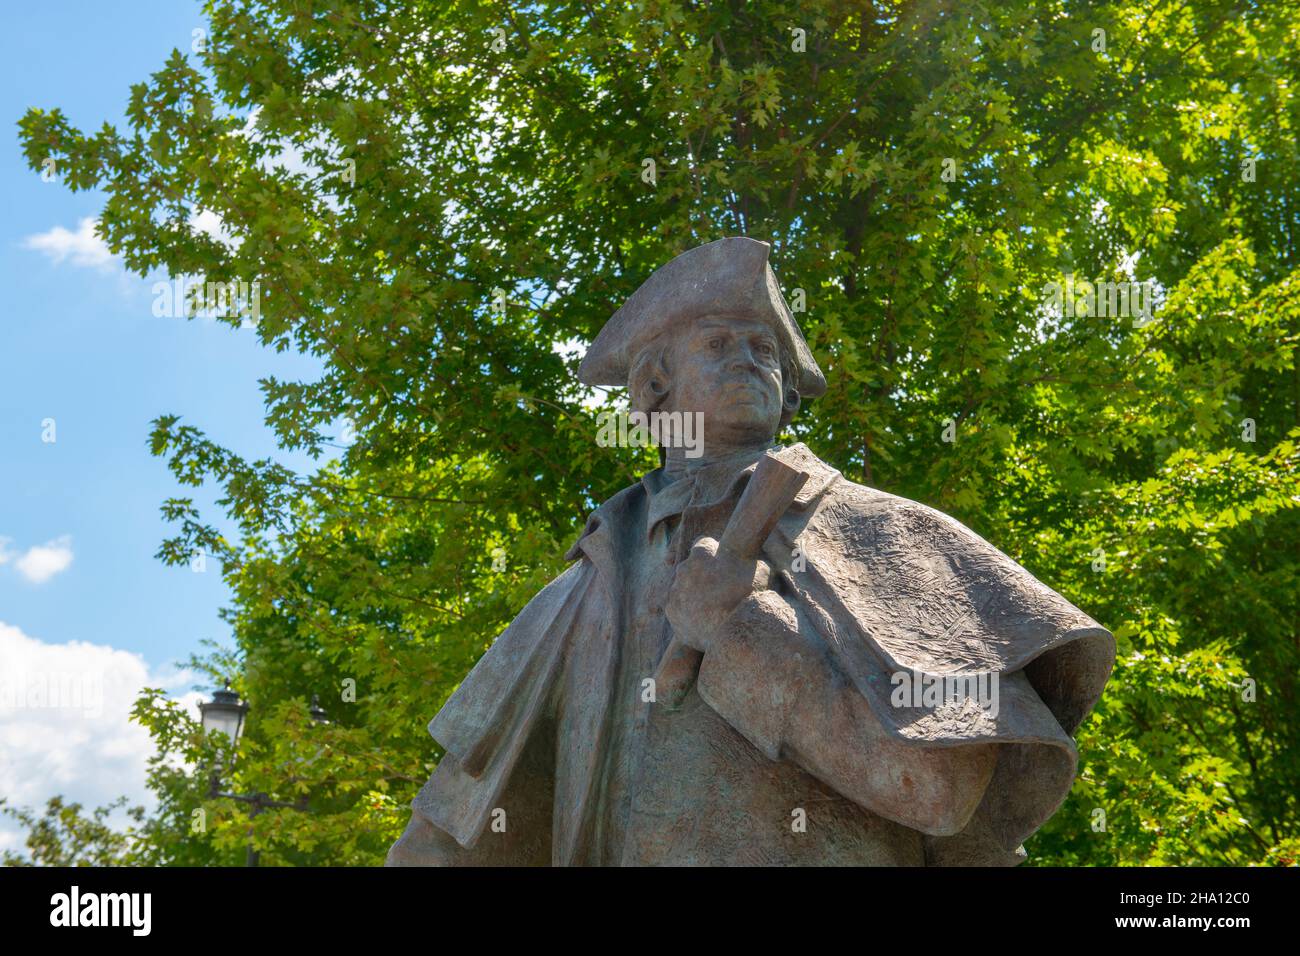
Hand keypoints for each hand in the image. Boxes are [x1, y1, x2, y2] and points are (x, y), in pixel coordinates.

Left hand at [665, 536, 773, 654]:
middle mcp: (683, 568)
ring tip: (710, 608)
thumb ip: (747, 562)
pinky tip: (702, 621)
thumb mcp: (759, 570)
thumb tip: (750, 562)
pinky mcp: (671, 613)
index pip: (702, 543)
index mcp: (702, 552)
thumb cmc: (749, 596)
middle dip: (700, 574)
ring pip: (681, 589)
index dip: (712, 553)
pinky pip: (678, 610)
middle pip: (689, 567)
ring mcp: (674, 591)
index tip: (720, 562)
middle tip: (717, 588)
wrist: (734, 631)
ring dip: (692, 595)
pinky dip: (687, 614)